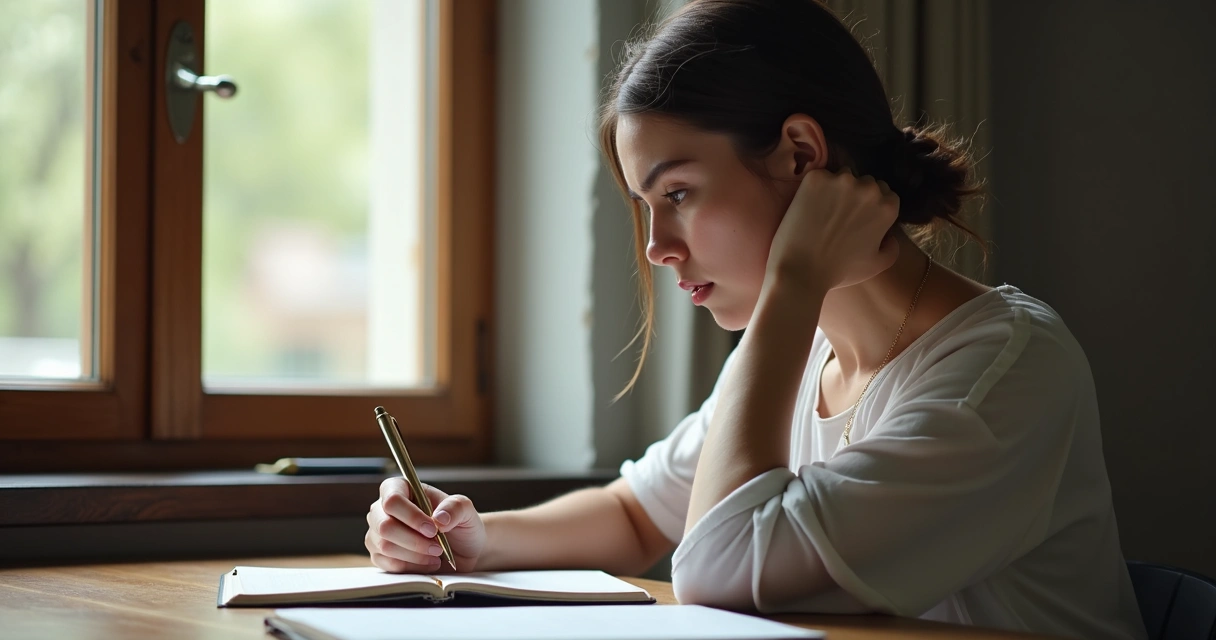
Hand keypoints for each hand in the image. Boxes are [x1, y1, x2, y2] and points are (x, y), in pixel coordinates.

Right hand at [366, 478, 485, 573]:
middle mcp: (383, 509)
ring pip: (385, 546)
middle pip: (384, 525)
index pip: (392, 499)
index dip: (411, 516)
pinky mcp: (379, 555)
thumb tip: (438, 518)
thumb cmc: (461, 524)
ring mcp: (378, 533)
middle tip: (438, 547)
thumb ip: (455, 508)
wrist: (464, 549)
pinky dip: (412, 566)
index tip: (433, 530)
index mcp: (401, 489)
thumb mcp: (466, 510)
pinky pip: (388, 564)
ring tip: (436, 554)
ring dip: (415, 554)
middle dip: (414, 540)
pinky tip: (428, 562)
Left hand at [764, 168, 900, 293]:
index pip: (886, 193)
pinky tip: (809, 208)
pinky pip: (819, 177)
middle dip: (856, 194)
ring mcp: (841, 181)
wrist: (801, 269)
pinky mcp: (816, 178)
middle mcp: (868, 189)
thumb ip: (892, 247)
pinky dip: (814, 188)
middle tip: (840, 214)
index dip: (872, 204)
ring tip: (823, 211)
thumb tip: (891, 236)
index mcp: (886, 207)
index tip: (858, 216)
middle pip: (866, 182)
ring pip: (843, 176)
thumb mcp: (877, 265)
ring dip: (836, 187)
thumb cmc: (839, 271)